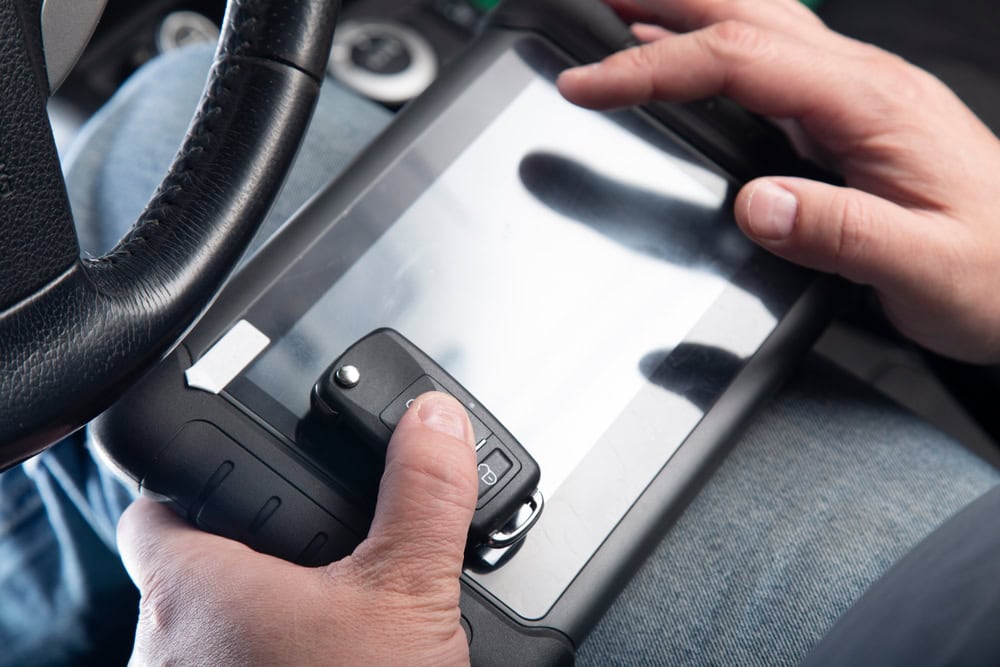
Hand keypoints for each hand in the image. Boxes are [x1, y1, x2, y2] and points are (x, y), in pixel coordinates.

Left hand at [117, 392, 477, 664]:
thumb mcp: (404, 595)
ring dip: (273, 613)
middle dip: (259, 549)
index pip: (153, 506)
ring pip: (219, 632)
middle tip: (323, 535)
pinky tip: (344, 662)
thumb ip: (422, 499)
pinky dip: (281, 657)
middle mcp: (170, 646)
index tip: (238, 465)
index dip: (196, 476)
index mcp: (192, 587)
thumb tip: (434, 422)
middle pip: (194, 568)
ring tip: (346, 601)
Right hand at [558, 0, 999, 362]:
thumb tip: (757, 203)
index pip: (741, 61)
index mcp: (871, 107)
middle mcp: (863, 85)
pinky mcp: (851, 114)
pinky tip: (687, 49)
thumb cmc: (995, 273)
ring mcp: (857, 94)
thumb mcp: (922, 269)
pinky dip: (715, 39)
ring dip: (686, 5)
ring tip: (621, 2)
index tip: (590, 83)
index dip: (655, 66)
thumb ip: (838, 233)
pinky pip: (770, 55)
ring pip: (758, 20)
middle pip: (746, 11)